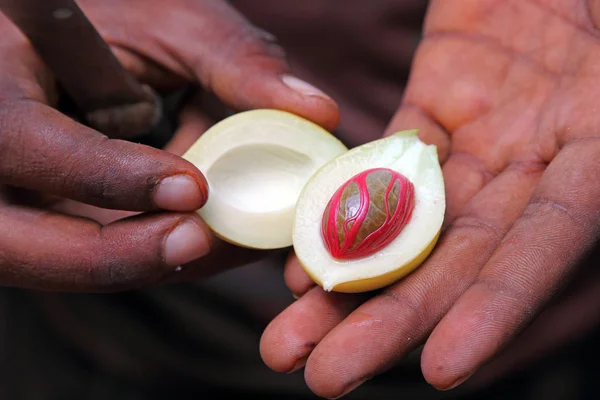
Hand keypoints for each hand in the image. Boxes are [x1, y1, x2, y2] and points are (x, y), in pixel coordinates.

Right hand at [0, 0, 337, 291]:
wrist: (73, 46)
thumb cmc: (115, 21)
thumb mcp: (165, 21)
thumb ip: (233, 59)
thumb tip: (318, 112)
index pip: (24, 145)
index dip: (107, 176)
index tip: (193, 186)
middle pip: (24, 245)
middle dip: (118, 256)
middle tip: (200, 243)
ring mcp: (12, 204)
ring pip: (59, 266)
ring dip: (144, 261)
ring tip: (224, 239)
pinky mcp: (46, 224)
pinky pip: (90, 259)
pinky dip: (150, 254)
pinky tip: (207, 234)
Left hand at [260, 0, 599, 396]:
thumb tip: (574, 197)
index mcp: (599, 157)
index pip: (544, 248)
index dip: (496, 309)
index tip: (441, 370)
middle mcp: (537, 167)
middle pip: (455, 260)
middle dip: (389, 321)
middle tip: (322, 379)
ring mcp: (482, 142)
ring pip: (407, 228)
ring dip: (345, 287)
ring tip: (287, 340)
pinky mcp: (435, 109)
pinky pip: (383, 169)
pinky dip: (343, 215)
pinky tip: (300, 263)